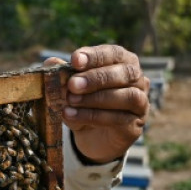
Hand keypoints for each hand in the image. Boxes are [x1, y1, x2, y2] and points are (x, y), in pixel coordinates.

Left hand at [45, 45, 149, 163]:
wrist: (91, 136)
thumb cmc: (82, 103)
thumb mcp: (69, 88)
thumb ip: (61, 74)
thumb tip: (50, 62)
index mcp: (122, 63)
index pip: (114, 53)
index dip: (95, 56)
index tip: (74, 60)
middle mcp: (137, 80)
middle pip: (126, 73)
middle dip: (97, 78)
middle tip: (72, 84)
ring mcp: (140, 103)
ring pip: (127, 96)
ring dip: (96, 98)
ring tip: (70, 100)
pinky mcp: (135, 125)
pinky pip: (119, 118)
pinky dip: (93, 116)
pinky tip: (72, 115)